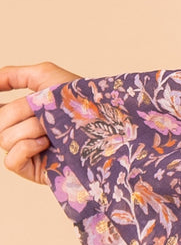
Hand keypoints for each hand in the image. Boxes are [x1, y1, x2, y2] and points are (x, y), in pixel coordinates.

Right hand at [0, 61, 79, 183]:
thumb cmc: (81, 98)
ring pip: (4, 139)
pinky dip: (25, 148)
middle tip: (44, 112)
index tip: (1, 99)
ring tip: (53, 128)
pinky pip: (11, 161)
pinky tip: (45, 143)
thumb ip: (12, 75)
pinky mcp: (34, 169)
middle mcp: (21, 131)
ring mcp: (27, 151)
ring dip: (29, 128)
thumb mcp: (46, 76)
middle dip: (21, 112)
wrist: (105, 123)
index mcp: (21, 111)